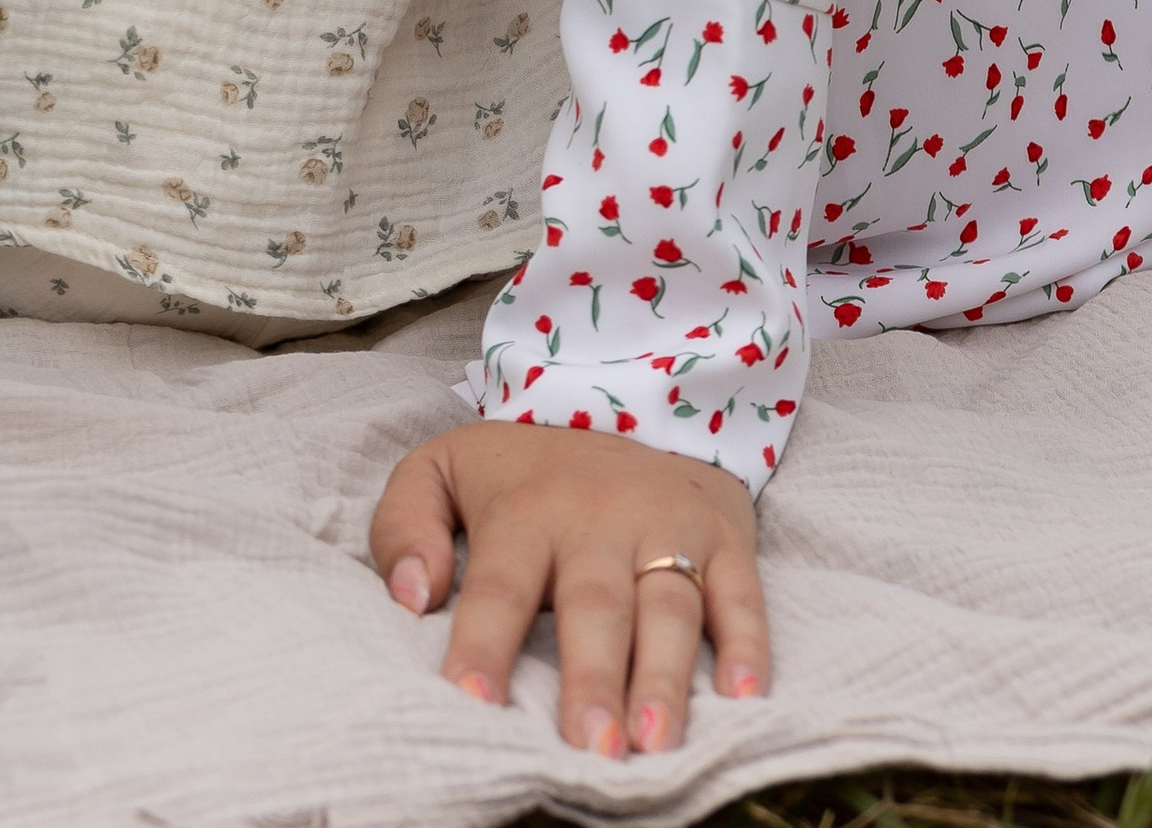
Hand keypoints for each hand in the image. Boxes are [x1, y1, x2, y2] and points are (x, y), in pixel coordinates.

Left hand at [369, 419, 765, 753]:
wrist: (632, 405)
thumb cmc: (524, 473)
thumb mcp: (442, 470)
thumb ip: (403, 525)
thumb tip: (410, 597)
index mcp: (526, 509)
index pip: (499, 584)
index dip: (484, 642)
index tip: (471, 699)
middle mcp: (599, 518)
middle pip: (595, 604)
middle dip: (593, 677)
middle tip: (590, 746)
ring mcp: (668, 525)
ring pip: (669, 605)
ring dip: (666, 676)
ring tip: (656, 741)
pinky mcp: (724, 537)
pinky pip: (742, 594)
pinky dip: (749, 645)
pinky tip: (744, 697)